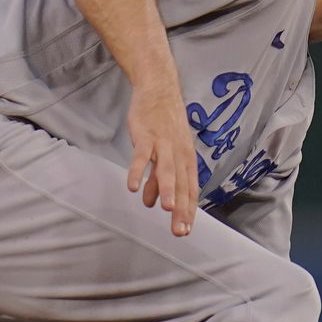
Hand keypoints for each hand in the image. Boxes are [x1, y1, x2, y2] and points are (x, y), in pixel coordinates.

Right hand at [125, 82, 199, 236]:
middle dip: (181, 209)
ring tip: (165, 210)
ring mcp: (163, 144)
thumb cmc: (165, 126)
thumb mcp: (167, 153)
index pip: (190, 190)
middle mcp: (179, 154)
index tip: (185, 231)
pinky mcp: (146, 135)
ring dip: (167, 189)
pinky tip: (131, 187)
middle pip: (181, 185)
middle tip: (178, 231)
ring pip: (166, 170)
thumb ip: (159, 180)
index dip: (188, 211)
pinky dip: (137, 171)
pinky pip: (141, 156)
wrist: (159, 90)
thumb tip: (153, 203)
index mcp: (187, 160)